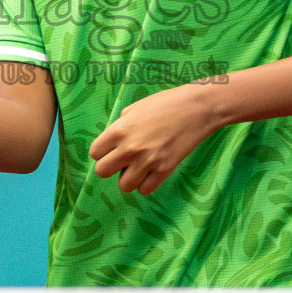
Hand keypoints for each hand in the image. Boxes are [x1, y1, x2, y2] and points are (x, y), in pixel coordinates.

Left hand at [89, 85, 219, 194]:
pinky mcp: (164, 170)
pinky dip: (146, 184)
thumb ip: (120, 125)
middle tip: (123, 161)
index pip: (95, 153)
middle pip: (102, 172)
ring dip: (129, 178)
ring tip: (139, 168)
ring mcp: (147, 161)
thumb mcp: (135, 108)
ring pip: (124, 185)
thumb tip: (113, 141)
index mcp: (119, 130)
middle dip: (111, 167)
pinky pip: (145, 190)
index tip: (112, 149)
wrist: (196, 108)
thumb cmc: (165, 103)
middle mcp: (129, 148)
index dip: (103, 152)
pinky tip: (152, 173)